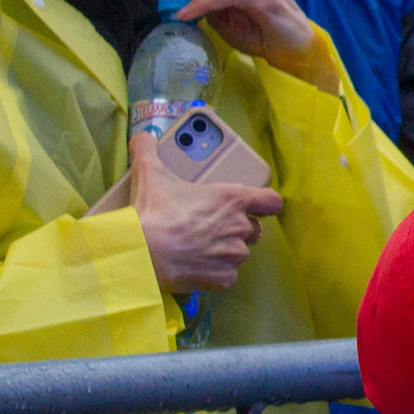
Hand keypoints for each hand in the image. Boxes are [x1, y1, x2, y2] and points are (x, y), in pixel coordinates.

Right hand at [130, 131, 282, 291]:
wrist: (142, 253)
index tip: (254, 205)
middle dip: (235, 228)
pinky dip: (214, 272)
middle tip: (209, 226)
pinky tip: (194, 265)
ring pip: (238, 252)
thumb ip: (148, 151)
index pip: (271, 201)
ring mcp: (234, 254)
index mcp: (233, 199)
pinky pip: (226, 275)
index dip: (263, 203)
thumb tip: (142, 135)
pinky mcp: (224, 278)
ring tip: (198, 246)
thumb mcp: (149, 174)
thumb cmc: (153, 212)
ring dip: (224, 250)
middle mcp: (241, 226)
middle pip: (252, 228)